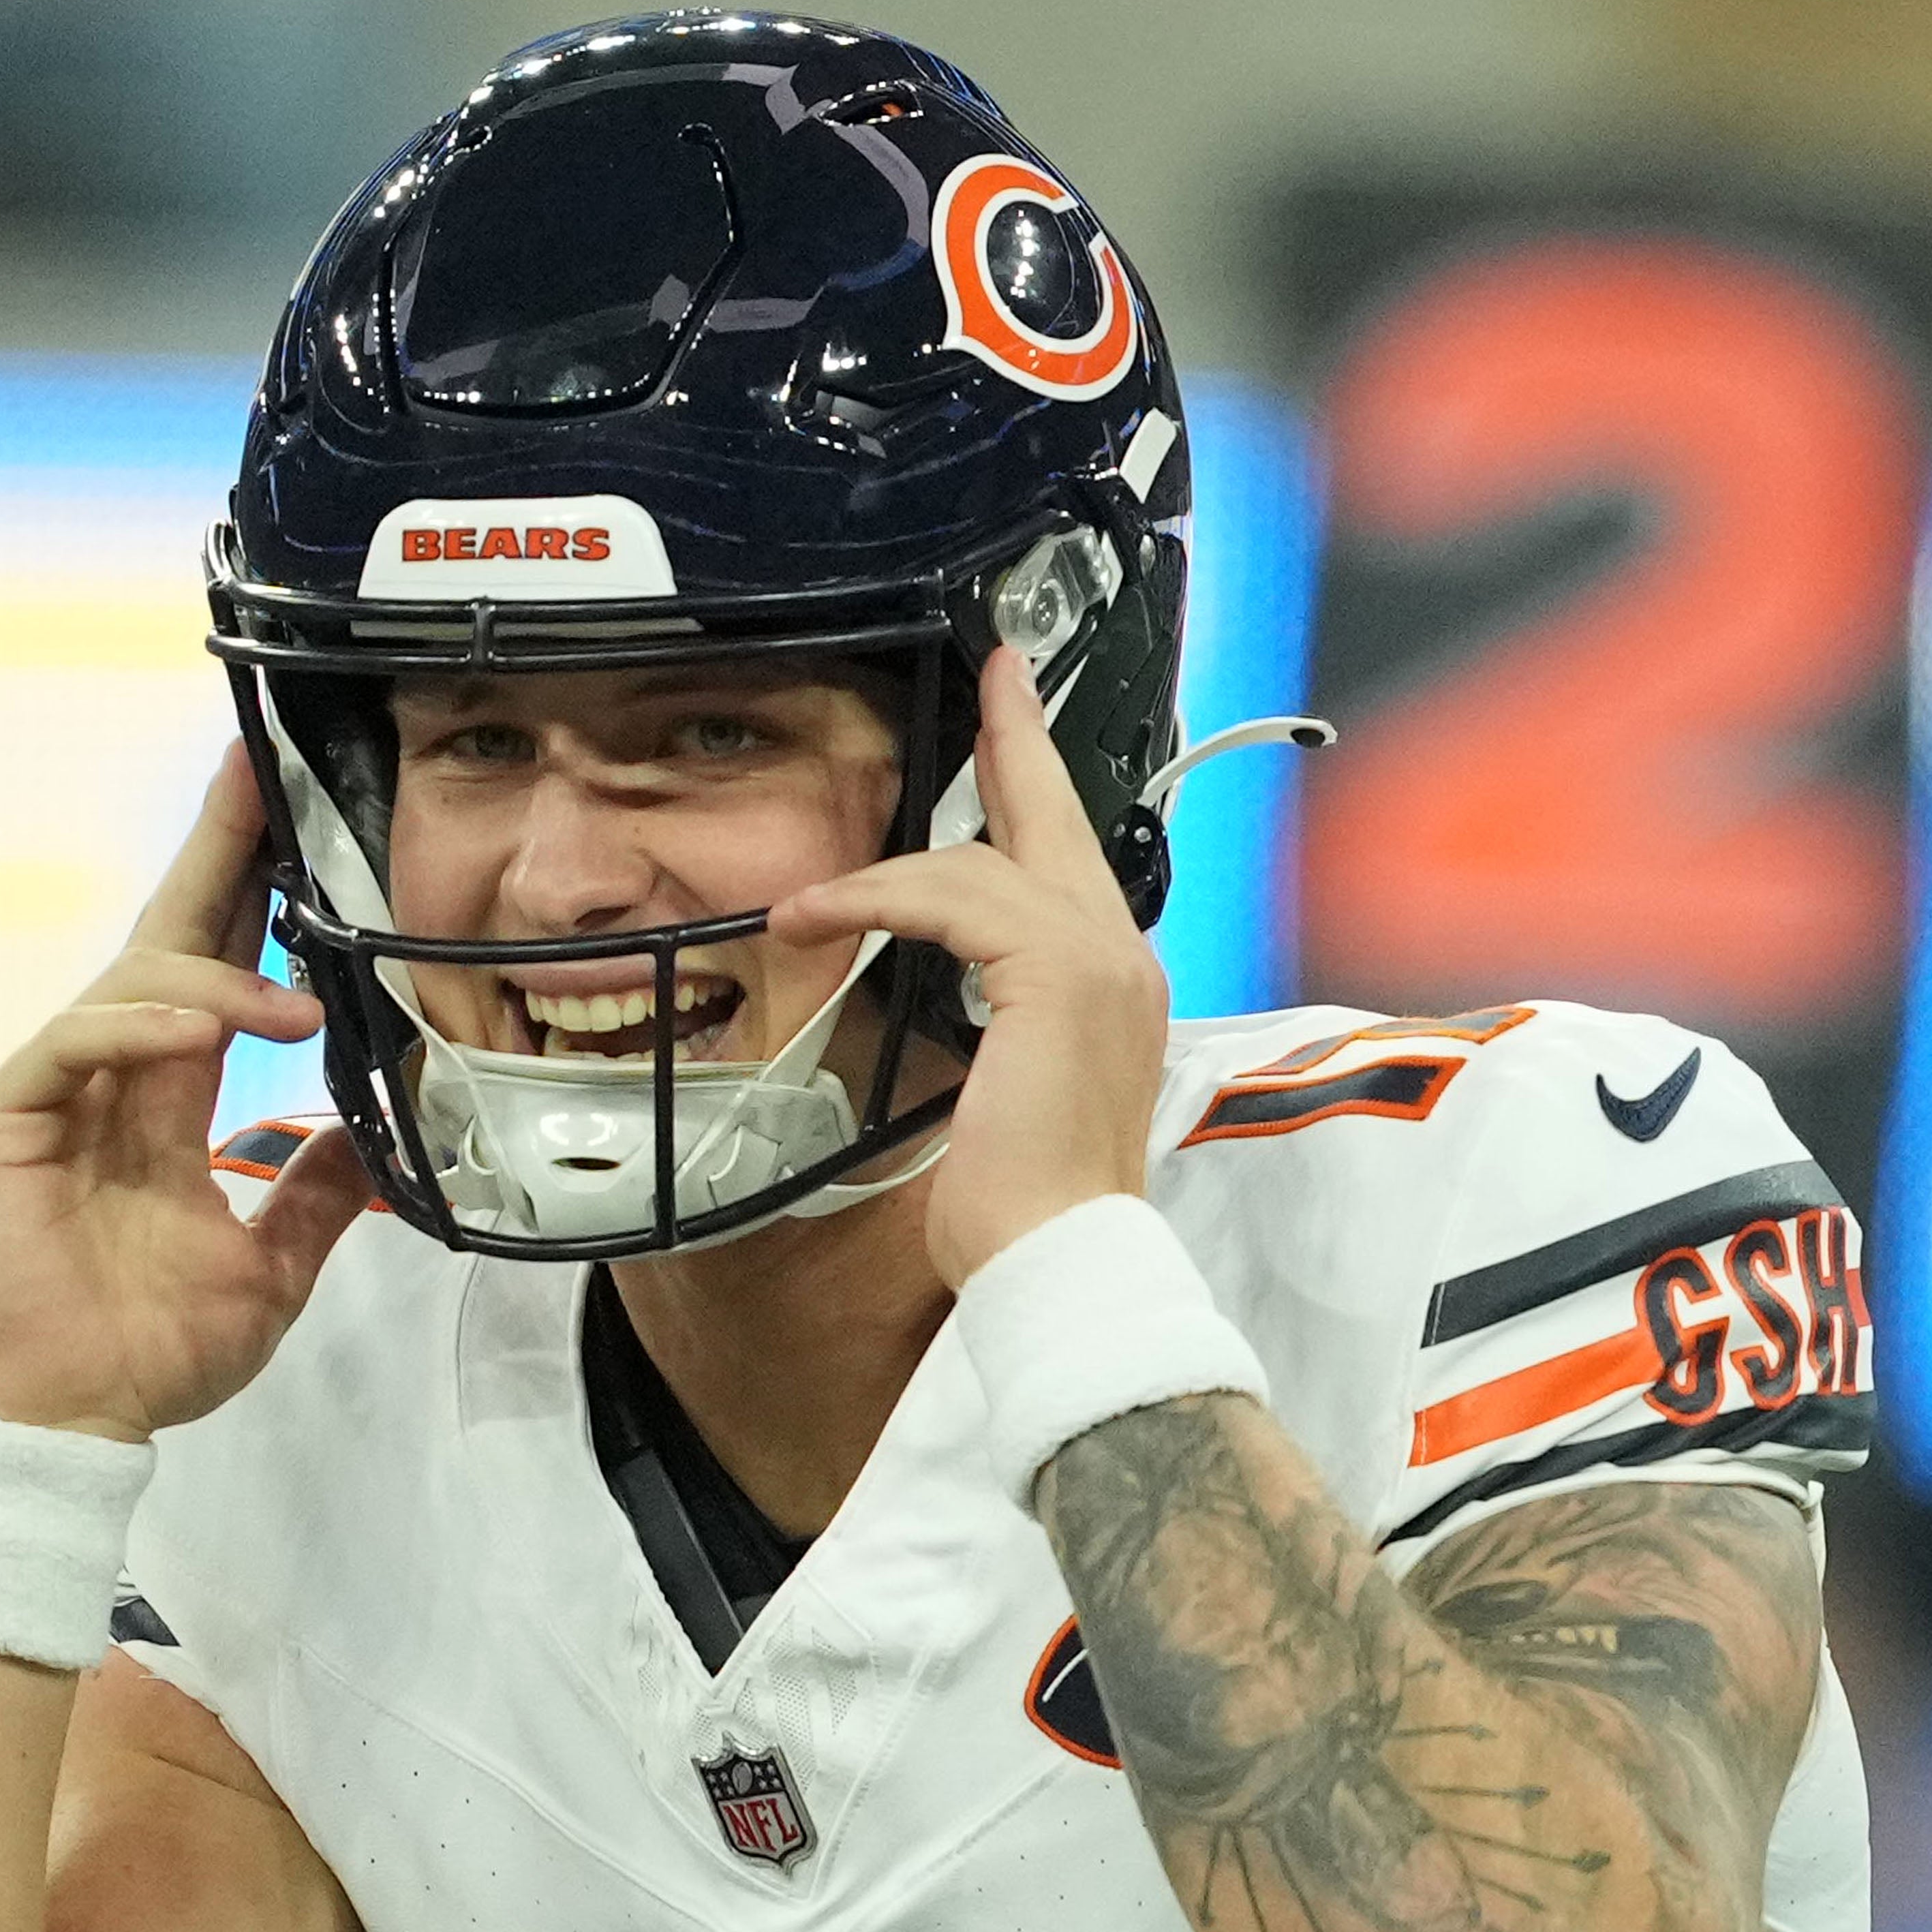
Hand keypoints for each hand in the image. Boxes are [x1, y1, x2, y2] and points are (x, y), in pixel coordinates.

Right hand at [0, 745, 369, 1444]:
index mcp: (167, 1101)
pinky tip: (196, 1032)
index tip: (295, 823)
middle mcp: (112, 1079)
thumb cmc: (147, 1353)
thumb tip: (377, 1141)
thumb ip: (316, 1198)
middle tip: (256, 770)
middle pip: (167, 935)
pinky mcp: (10, 1122)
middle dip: (216, 852)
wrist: (70, 1421)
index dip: (251, 895)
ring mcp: (57, 1094)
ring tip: (290, 1000)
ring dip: (215, 978)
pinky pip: (72, 1043)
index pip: (215, 969)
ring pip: (129, 983)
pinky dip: (136, 1028)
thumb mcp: (271, 1271)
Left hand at [772, 646, 1173, 1287]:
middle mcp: (1121, 959)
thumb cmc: (1029, 1205)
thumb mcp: (1006, 1094)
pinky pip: (952, 897)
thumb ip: (997, 1029)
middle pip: (1057, 818)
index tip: (1012, 728)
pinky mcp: (1056, 971)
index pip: (1068, 864)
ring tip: (809, 906)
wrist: (1061, 1256)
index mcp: (1113, 985)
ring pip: (983, 863)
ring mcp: (1100, 960)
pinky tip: (819, 920)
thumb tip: (953, 1006)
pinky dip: (875, 901)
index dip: (1037, 790)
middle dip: (1017, 740)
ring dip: (881, 879)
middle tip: (995, 675)